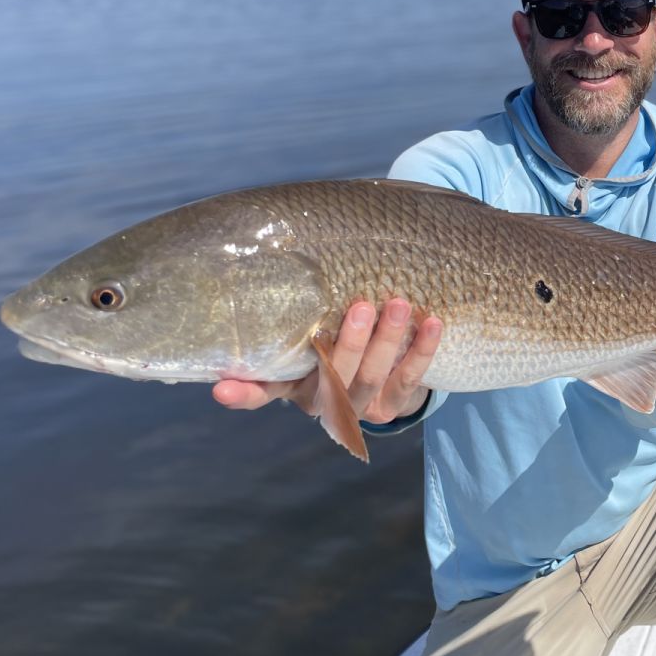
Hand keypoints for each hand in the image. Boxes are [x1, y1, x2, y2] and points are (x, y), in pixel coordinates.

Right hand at [212, 298, 441, 423]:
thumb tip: (281, 248)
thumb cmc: (336, 331)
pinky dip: (422, 351)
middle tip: (361, 305)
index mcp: (290, 380)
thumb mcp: (313, 323)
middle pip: (331, 376)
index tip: (222, 388)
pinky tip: (433, 323)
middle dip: (349, 341)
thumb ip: (301, 304)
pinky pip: (409, 380)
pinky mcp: (390, 406)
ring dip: (387, 340)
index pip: (260, 389)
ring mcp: (356, 406)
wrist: (383, 369)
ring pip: (371, 377)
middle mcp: (319, 398)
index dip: (243, 392)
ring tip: (399, 304)